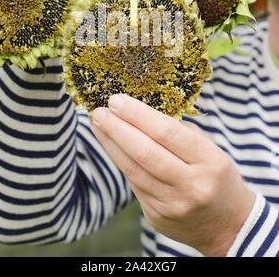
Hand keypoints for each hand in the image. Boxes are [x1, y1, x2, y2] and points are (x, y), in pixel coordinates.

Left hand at [91, 94, 254, 256]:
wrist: (227, 225)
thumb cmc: (216, 176)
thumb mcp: (210, 150)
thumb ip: (180, 132)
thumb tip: (140, 111)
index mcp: (210, 161)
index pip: (167, 133)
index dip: (138, 114)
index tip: (117, 100)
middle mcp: (191, 185)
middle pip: (145, 152)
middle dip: (117, 128)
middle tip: (99, 111)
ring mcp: (173, 205)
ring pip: (133, 170)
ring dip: (110, 144)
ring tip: (98, 125)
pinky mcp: (157, 217)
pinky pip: (134, 184)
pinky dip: (120, 161)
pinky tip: (111, 146)